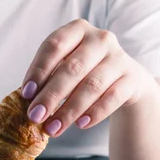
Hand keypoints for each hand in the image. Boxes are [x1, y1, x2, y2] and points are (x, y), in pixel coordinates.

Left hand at [21, 19, 152, 136]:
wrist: (126, 81)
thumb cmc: (86, 74)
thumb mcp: (67, 68)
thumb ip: (49, 80)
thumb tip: (30, 104)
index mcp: (77, 30)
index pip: (54, 46)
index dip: (38, 70)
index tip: (26, 94)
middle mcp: (100, 39)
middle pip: (72, 68)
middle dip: (51, 96)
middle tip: (35, 117)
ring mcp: (119, 57)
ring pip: (92, 85)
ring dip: (69, 110)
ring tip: (53, 128)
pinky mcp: (132, 78)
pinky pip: (112, 97)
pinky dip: (95, 113)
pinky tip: (80, 125)